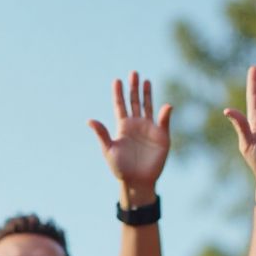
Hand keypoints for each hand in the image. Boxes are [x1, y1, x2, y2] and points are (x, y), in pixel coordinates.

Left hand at [88, 72, 171, 190]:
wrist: (137, 181)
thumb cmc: (120, 169)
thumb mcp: (109, 151)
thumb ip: (102, 134)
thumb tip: (89, 120)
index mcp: (122, 127)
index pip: (120, 106)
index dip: (118, 93)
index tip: (116, 80)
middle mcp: (135, 124)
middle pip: (134, 101)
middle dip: (133, 88)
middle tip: (133, 73)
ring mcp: (149, 128)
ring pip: (148, 106)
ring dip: (147, 94)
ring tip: (145, 80)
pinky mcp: (161, 135)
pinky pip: (164, 121)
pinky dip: (165, 112)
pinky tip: (165, 105)